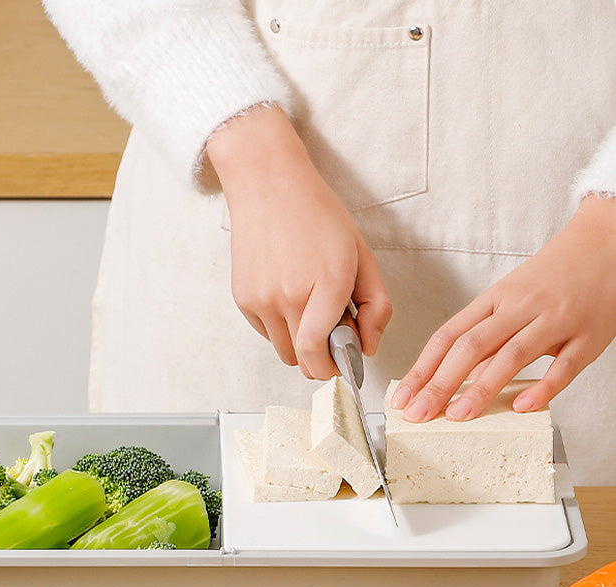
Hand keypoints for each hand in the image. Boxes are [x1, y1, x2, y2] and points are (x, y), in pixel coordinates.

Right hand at [206, 105, 391, 378]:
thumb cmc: (318, 216)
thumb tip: (369, 347)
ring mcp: (261, 299)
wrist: (268, 185)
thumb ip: (376, 305)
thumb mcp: (361, 255)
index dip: (333, 368)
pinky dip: (281, 325)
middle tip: (333, 331)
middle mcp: (288, 295)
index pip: (318, 353)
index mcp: (327, 283)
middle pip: (302, 360)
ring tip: (309, 307)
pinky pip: (267, 332)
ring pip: (283, 351)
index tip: (344, 363)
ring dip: (300, 343)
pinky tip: (287, 292)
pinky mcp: (243, 298)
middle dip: (321, 356)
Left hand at [391, 195, 615, 420]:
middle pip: (470, 346)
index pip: (447, 336)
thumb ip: (485, 336)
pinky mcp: (588, 335)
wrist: (606, 242)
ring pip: (511, 355)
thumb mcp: (510, 298)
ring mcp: (554, 320)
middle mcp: (519, 308)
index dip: (422, 369)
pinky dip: (543, 387)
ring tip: (457, 416)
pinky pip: (564, 365)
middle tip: (418, 413)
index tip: (402, 397)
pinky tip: (522, 406)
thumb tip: (456, 378)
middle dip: (439, 383)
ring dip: (481, 388)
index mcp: (493, 299)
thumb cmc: (552, 276)